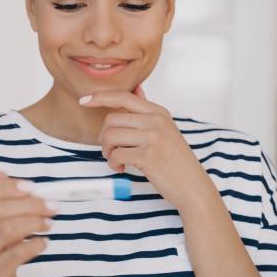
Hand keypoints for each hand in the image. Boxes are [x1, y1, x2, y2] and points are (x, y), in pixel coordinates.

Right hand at [0, 171, 56, 276]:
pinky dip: (35, 244)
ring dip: (34, 222)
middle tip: (51, 205)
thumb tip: (0, 172)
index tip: (31, 187)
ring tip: (49, 223)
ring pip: (8, 229)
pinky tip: (43, 242)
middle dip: (30, 204)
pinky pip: (17, 253)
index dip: (7, 187)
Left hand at [80, 84, 205, 210]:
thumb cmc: (176, 160)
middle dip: (104, 137)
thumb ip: (148, 111)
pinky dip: (113, 164)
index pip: (123, 96)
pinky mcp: (148, 156)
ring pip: (110, 136)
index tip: (84, 100)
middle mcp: (156, 121)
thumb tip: (136, 89)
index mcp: (159, 112)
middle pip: (111, 119)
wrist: (193, 186)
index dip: (100, 96)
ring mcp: (153, 137)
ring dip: (107, 151)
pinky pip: (116, 154)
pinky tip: (122, 168)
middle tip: (111, 150)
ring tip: (117, 160)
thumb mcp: (166, 129)